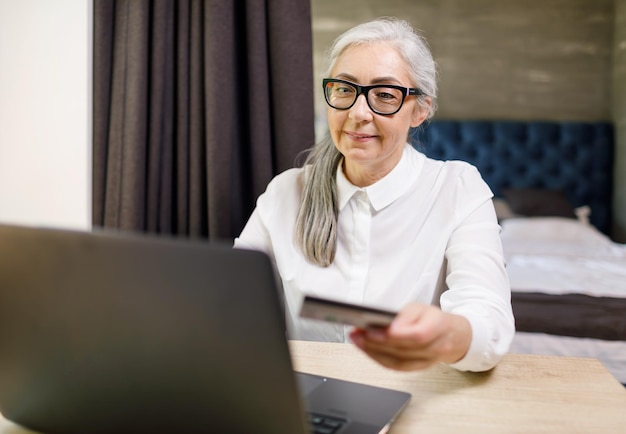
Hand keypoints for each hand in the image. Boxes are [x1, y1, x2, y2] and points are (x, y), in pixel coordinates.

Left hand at [349, 303, 471, 370]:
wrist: (452, 336)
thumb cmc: (433, 319)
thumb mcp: (422, 308)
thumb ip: (406, 315)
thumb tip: (388, 326)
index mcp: (439, 326)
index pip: (418, 335)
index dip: (396, 335)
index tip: (374, 330)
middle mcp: (435, 347)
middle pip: (404, 349)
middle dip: (377, 342)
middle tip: (357, 333)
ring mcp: (427, 361)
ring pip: (398, 361)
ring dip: (373, 351)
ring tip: (356, 339)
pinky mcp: (418, 368)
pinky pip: (397, 367)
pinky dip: (378, 358)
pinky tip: (365, 349)